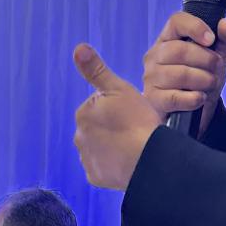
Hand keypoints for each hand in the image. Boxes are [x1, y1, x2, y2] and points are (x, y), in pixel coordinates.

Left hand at [73, 44, 163, 189]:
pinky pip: (103, 168)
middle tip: (134, 129)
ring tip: (133, 146)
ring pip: (100, 148)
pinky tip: (127, 161)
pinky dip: (112, 166)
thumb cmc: (137, 121)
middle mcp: (79, 137)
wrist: (148, 158)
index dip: (117, 107)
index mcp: (83, 113)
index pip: (99, 106)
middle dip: (112, 127)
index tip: (131, 113)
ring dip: (112, 146)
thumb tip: (78, 48)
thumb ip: (96, 70)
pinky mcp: (95, 177)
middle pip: (98, 128)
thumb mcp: (119, 88)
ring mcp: (87, 159)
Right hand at [141, 14, 225, 132]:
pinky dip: (193, 98)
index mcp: (168, 39)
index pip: (176, 21)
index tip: (211, 40)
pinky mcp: (154, 99)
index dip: (196, 27)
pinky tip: (199, 98)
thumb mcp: (216, 56)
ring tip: (209, 85)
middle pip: (179, 49)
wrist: (188, 112)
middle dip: (206, 60)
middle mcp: (155, 55)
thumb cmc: (199, 79)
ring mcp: (151, 77)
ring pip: (179, 74)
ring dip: (203, 80)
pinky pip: (175, 97)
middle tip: (216, 69)